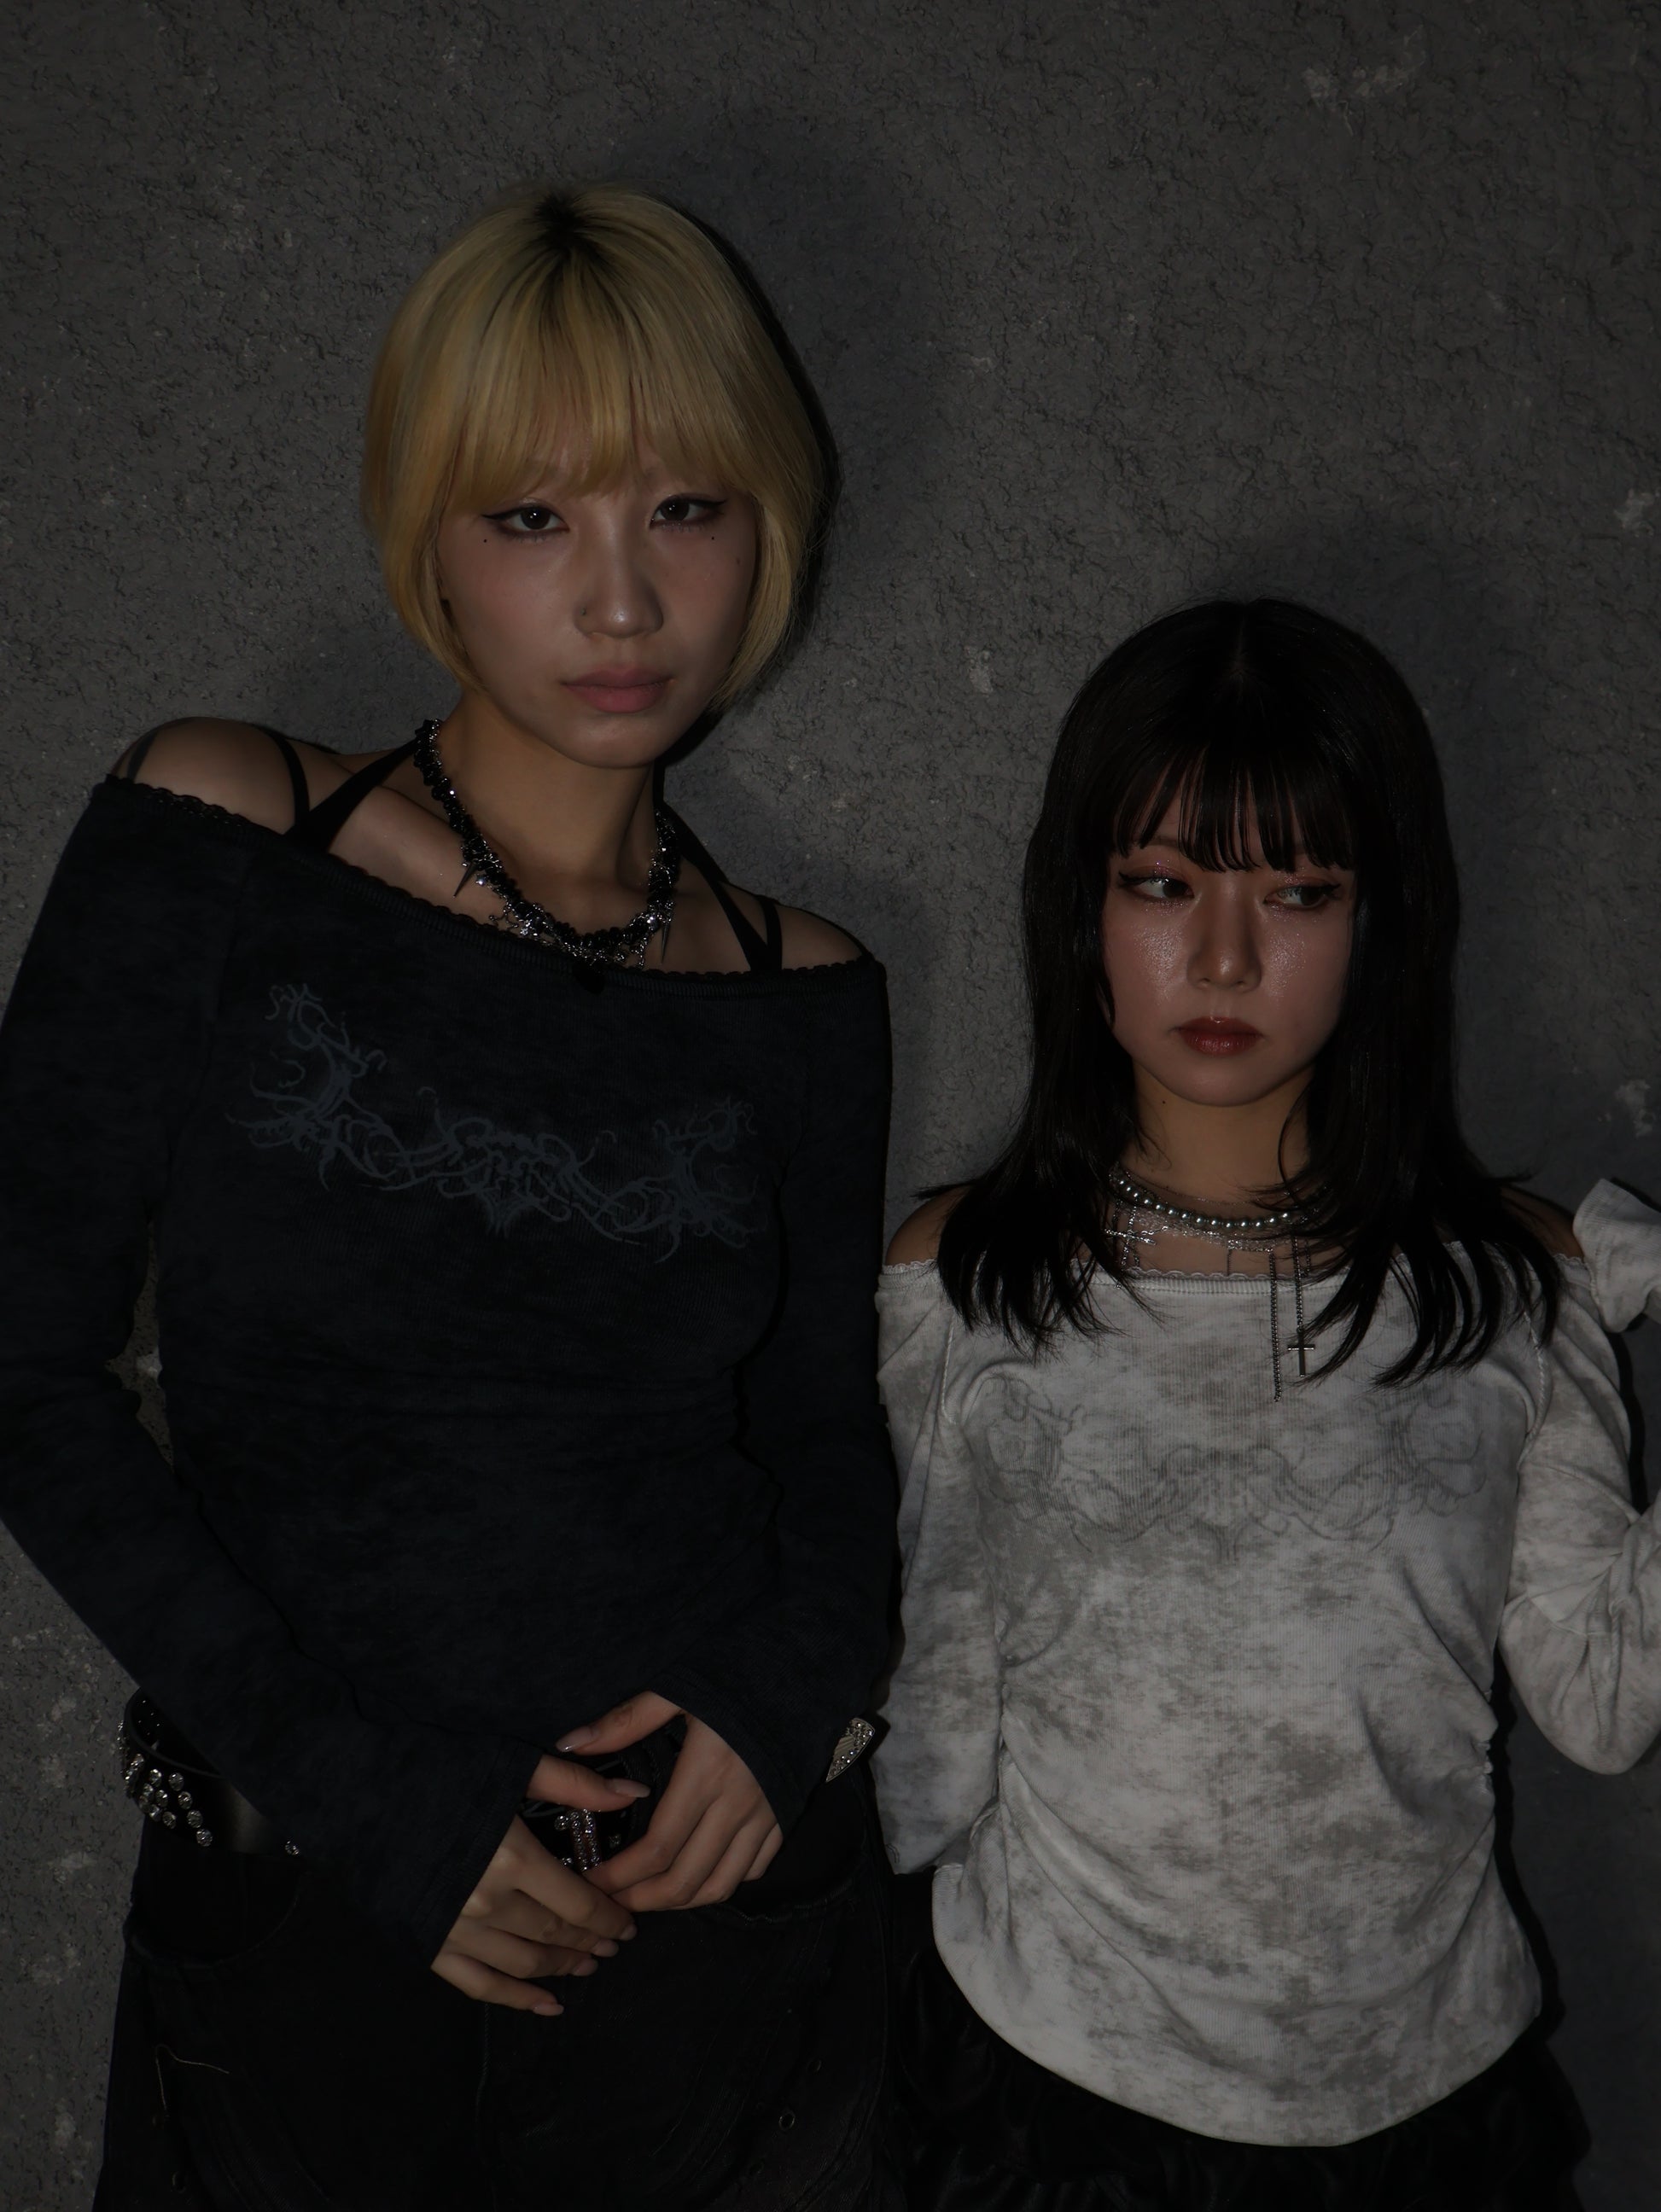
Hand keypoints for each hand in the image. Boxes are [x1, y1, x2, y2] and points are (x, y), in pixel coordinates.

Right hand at [430, 1755, 644, 2013]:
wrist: (358, 1797)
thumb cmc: (437, 1772)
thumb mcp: (511, 1766)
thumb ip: (574, 1784)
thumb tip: (631, 1795)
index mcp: (512, 1858)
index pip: (578, 1903)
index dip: (608, 1917)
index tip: (629, 1924)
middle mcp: (487, 1904)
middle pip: (554, 1934)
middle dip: (589, 1942)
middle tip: (612, 1946)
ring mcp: (456, 1932)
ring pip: (523, 1963)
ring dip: (559, 1968)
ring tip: (585, 1966)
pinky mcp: (429, 1947)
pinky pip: (479, 1985)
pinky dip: (516, 1999)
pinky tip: (546, 2006)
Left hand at [557, 1692, 781, 1910]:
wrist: (803, 1667)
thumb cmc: (736, 1674)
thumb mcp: (677, 1688)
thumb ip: (624, 1721)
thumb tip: (570, 1743)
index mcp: (705, 1776)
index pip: (657, 1849)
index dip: (621, 1876)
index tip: (593, 1882)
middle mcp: (736, 1806)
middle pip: (686, 1880)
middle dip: (643, 1901)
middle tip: (613, 1903)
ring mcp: (766, 1816)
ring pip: (721, 1885)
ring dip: (682, 1902)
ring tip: (650, 1897)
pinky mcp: (785, 1817)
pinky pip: (754, 1869)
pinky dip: (723, 1883)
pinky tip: (700, 1874)